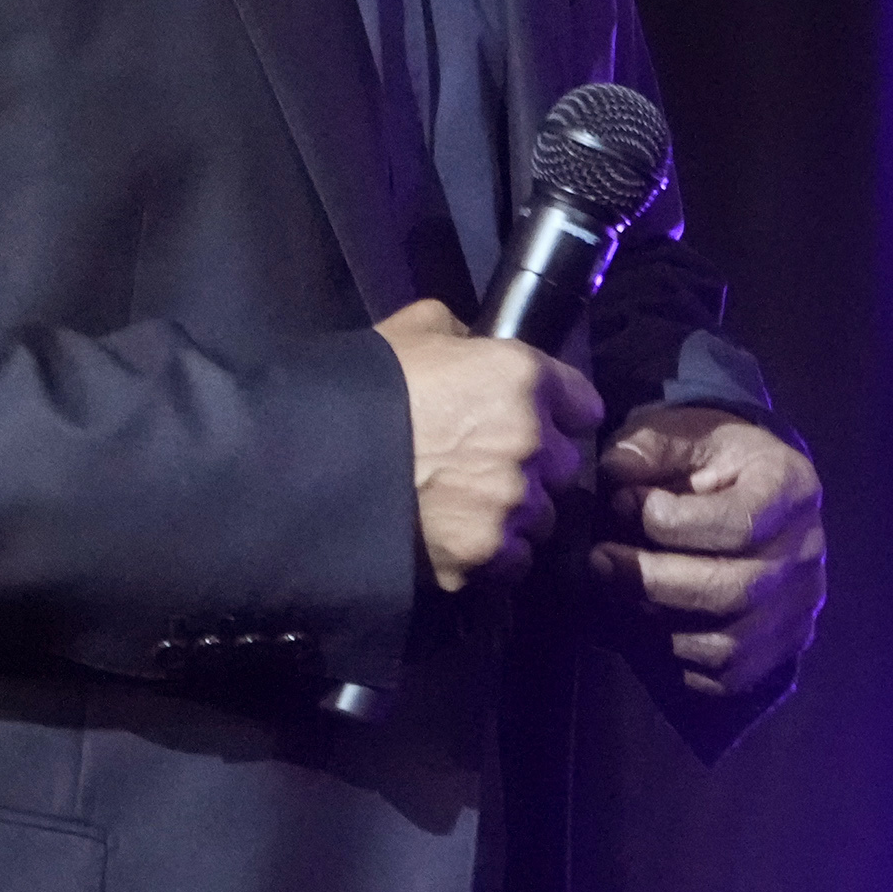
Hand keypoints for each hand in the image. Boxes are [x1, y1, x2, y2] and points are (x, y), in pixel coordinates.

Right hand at [375, 300, 602, 591]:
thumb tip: (477, 350)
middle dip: (535, 466)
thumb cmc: (362, 385)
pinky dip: (492, 555)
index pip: (583, 403)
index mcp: (523, 379)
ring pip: (542, 518)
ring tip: (469, 507)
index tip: (540, 419)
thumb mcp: (414, 330)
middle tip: (489, 465)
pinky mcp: (483, 557)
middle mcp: (532, 443)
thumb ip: (464, 337)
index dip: (560, 411)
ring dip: (516, 513)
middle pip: (564, 466)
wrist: (310, 461)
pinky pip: (512, 561)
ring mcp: (511, 506)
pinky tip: (457, 539)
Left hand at [586, 406, 823, 705]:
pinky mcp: (784, 643)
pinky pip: (728, 675)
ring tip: (618, 593)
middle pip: (734, 590)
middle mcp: (807, 551)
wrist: (754, 490)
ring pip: (729, 643)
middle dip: (654, 581)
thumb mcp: (688, 433)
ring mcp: (800, 605)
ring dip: (660, 625)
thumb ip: (652, 447)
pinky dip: (679, 661)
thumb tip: (617, 473)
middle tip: (601, 560)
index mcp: (792, 488)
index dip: (672, 523)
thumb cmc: (715, 461)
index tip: (621, 502)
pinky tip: (647, 624)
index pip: (740, 523)